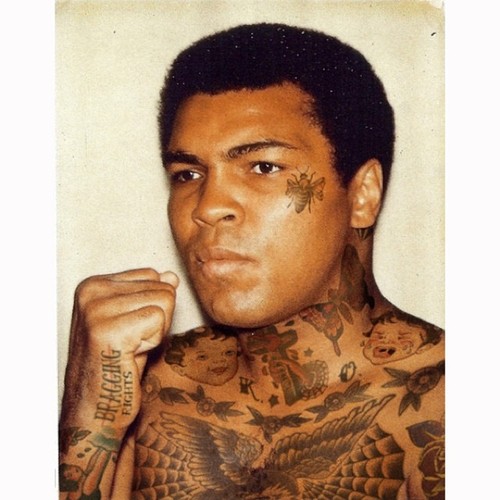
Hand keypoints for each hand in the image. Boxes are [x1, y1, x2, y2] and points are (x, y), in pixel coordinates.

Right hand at [60, 268, 178, 432]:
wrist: (94, 411)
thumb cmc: (116, 366)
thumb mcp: (135, 321)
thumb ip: (151, 295)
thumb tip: (170, 276)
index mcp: (93, 285)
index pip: (152, 275)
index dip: (151, 307)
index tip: (129, 330)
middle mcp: (91, 292)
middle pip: (162, 288)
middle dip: (156, 320)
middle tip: (130, 344)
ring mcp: (96, 310)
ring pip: (164, 302)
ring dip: (155, 332)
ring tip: (130, 350)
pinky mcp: (107, 331)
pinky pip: (159, 320)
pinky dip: (153, 343)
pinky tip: (130, 357)